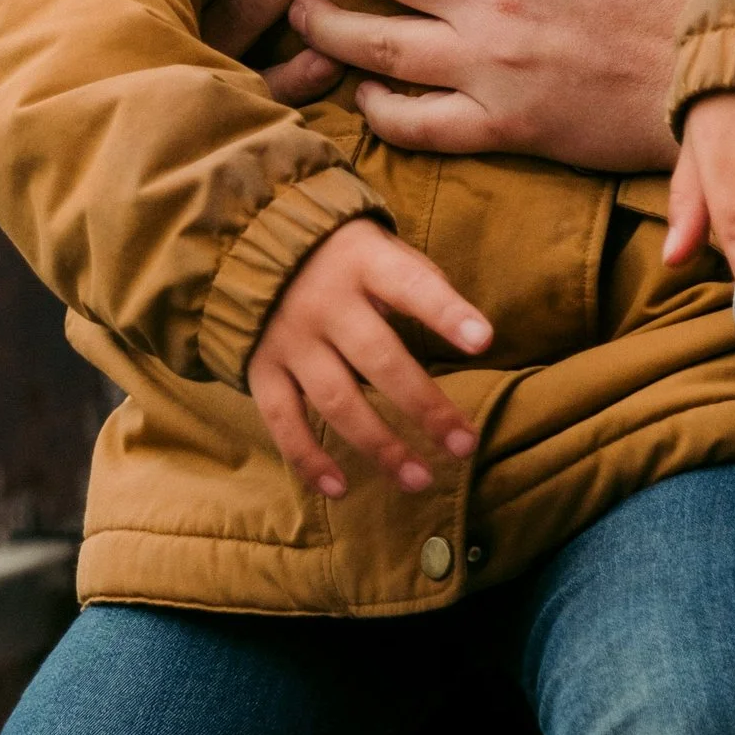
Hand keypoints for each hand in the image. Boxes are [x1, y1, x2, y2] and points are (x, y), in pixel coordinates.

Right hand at [248, 219, 492, 499]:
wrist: (251, 246)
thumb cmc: (342, 256)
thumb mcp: (380, 247)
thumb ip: (418, 282)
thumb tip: (470, 335)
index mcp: (362, 262)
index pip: (411, 285)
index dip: (446, 312)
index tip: (484, 340)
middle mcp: (324, 301)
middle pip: (379, 358)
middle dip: (425, 406)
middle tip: (464, 446)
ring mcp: (289, 338)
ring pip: (337, 400)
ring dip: (379, 446)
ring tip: (419, 480)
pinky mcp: (261, 369)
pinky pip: (283, 420)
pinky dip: (308, 458)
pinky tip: (340, 489)